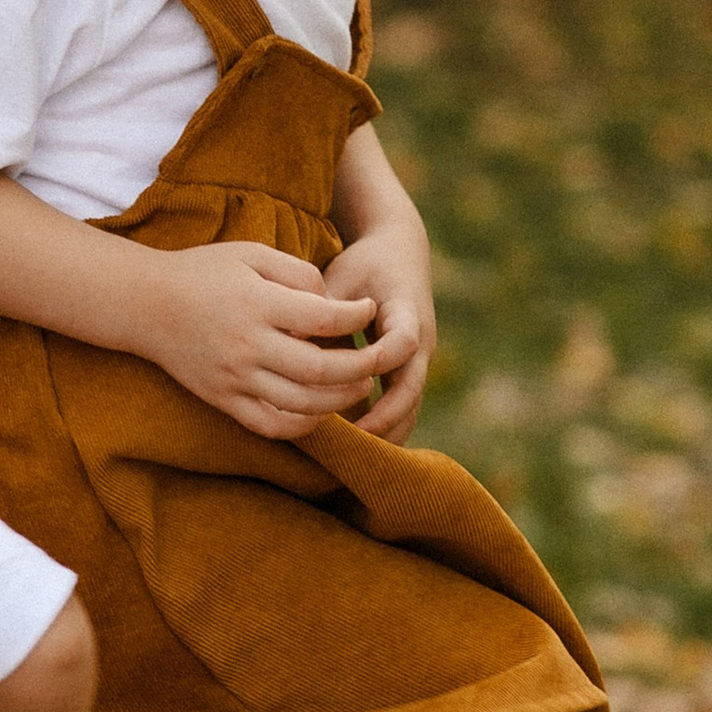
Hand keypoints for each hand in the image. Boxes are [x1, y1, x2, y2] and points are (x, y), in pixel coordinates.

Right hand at [133, 240, 380, 439]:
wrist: (145, 305)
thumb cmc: (203, 272)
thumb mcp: (251, 254)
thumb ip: (298, 272)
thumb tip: (334, 302)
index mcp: (257, 303)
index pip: (323, 318)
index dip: (356, 315)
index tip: (369, 308)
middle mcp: (247, 345)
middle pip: (320, 370)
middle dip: (360, 367)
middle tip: (377, 359)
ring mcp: (234, 378)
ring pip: (301, 403)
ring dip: (340, 399)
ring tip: (358, 386)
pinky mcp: (223, 400)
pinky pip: (270, 424)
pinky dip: (303, 425)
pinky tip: (321, 412)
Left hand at [319, 215, 435, 440]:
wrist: (399, 253)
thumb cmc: (363, 265)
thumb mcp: (343, 277)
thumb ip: (323, 307)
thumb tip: (290, 337)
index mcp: (407, 311)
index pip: (403, 342)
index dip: (382, 361)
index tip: (355, 381)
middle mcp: (420, 341)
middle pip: (412, 388)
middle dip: (386, 417)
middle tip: (354, 443)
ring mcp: (418, 361)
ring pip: (410, 406)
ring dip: (386, 432)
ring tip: (354, 459)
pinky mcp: (408, 372)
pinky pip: (400, 407)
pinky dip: (384, 428)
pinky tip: (357, 450)